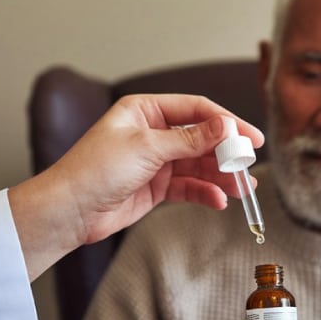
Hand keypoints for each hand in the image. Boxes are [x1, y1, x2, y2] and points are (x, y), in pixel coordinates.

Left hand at [9, 94, 263, 279]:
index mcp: (145, 110)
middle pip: (200, 139)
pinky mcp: (154, 187)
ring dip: (220, 176)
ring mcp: (154, 161)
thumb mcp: (147, 147)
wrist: (70, 210)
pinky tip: (217, 201)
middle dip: (225, 154)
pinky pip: (187, 187)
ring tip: (242, 189)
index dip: (226, 122)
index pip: (196, 110)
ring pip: (197, 165)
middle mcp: (152, 132)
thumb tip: (226, 126)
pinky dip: (203, 192)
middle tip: (247, 167)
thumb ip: (190, 139)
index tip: (250, 138)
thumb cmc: (95, 169)